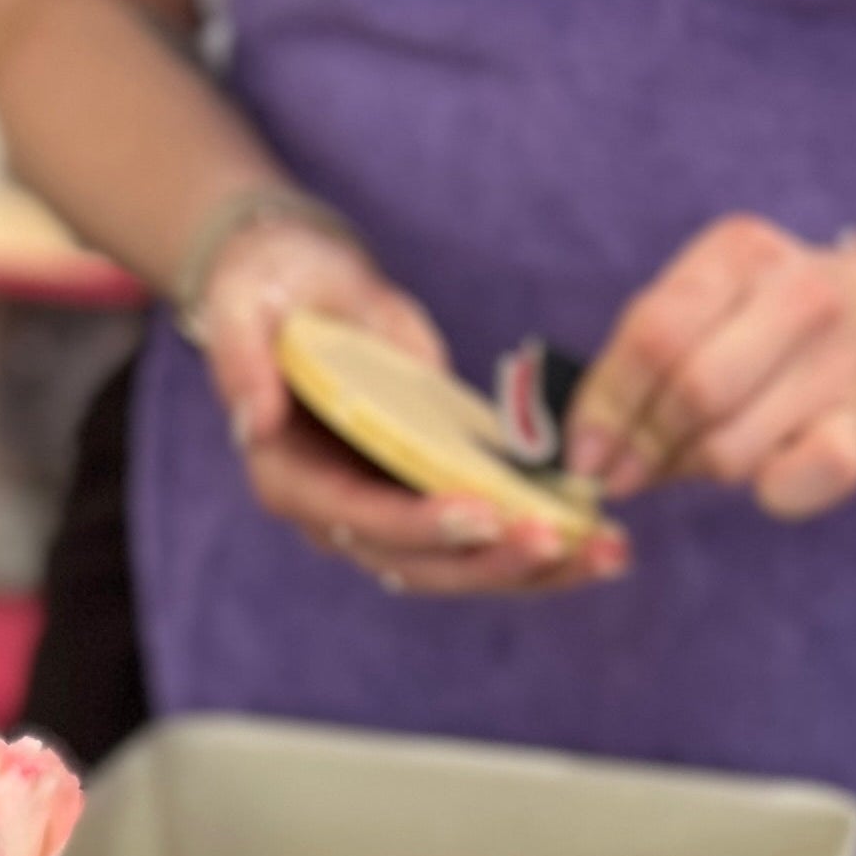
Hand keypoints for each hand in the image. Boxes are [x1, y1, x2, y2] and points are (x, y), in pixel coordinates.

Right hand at [191, 210, 625, 594]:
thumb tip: (257, 418)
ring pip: (462, 567)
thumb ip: (247, 361)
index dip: (421, 523)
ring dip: (536, 568)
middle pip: (419, 564)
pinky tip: (601, 538)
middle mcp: (336, 516)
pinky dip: (543, 545)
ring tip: (608, 552)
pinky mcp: (430, 503)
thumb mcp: (248, 305)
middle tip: (565, 540)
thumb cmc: (275, 287)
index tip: (484, 513)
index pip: (358, 518)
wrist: (300, 288)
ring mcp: (387, 517)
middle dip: (495, 561)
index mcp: (290, 478)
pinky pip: (487, 541)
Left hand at [566, 215, 855, 519]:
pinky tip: (759, 485)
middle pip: (693, 389)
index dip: (608, 406)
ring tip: (686, 462)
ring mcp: (838, 357)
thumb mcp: (701, 308)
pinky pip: (806, 475)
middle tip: (622, 478)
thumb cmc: (758, 326)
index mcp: (738, 252)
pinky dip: (771, 493)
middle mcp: (797, 293)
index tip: (582, 457)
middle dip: (643, 447)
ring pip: (731, 446)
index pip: (655, 334)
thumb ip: (638, 359)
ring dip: (692, 470)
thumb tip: (584, 451)